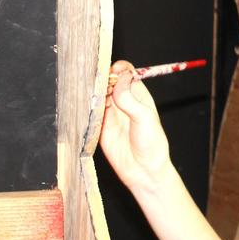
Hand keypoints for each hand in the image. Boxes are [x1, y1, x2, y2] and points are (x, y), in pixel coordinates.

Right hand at [100, 60, 171, 191]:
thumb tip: (119, 80)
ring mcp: (110, 113)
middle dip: (102, 77)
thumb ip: (130, 99)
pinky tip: (89, 107)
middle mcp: (123, 101)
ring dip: (93, 91)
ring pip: (97, 94)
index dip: (119, 68)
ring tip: (94, 96)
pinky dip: (87, 106)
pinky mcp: (99, 125)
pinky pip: (89, 110)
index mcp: (138, 95)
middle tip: (100, 83)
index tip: (114, 70)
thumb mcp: (144, 118)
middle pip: (108, 80)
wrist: (143, 171)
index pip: (127, 73)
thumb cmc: (151, 144)